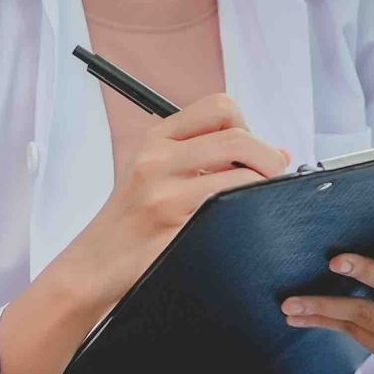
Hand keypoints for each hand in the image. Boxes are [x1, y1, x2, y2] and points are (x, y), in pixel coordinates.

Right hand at [3, 93, 288, 373]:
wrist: (92, 266)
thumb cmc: (132, 219)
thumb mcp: (155, 172)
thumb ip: (208, 156)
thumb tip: (280, 154)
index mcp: (156, 138)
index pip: (220, 107)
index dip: (247, 126)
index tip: (251, 151)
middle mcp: (158, 160)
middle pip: (238, 139)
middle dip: (268, 158)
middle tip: (274, 179)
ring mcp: (165, 196)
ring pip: (241, 178)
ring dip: (263, 190)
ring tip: (256, 203)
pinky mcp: (174, 230)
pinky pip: (230, 214)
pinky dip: (247, 216)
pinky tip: (239, 224)